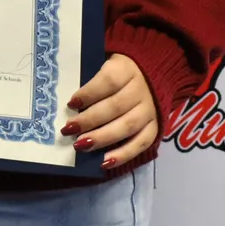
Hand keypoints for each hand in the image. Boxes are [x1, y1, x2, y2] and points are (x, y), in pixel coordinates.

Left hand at [62, 54, 157, 168]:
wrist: (153, 75)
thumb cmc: (118, 71)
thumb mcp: (105, 62)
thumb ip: (91, 76)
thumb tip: (69, 99)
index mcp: (127, 69)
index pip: (109, 81)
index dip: (89, 93)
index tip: (71, 103)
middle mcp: (141, 90)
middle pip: (116, 106)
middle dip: (90, 120)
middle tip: (68, 129)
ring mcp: (150, 110)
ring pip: (127, 126)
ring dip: (102, 138)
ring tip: (80, 145)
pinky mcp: (156, 127)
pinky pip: (141, 143)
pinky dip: (123, 155)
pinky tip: (104, 162)